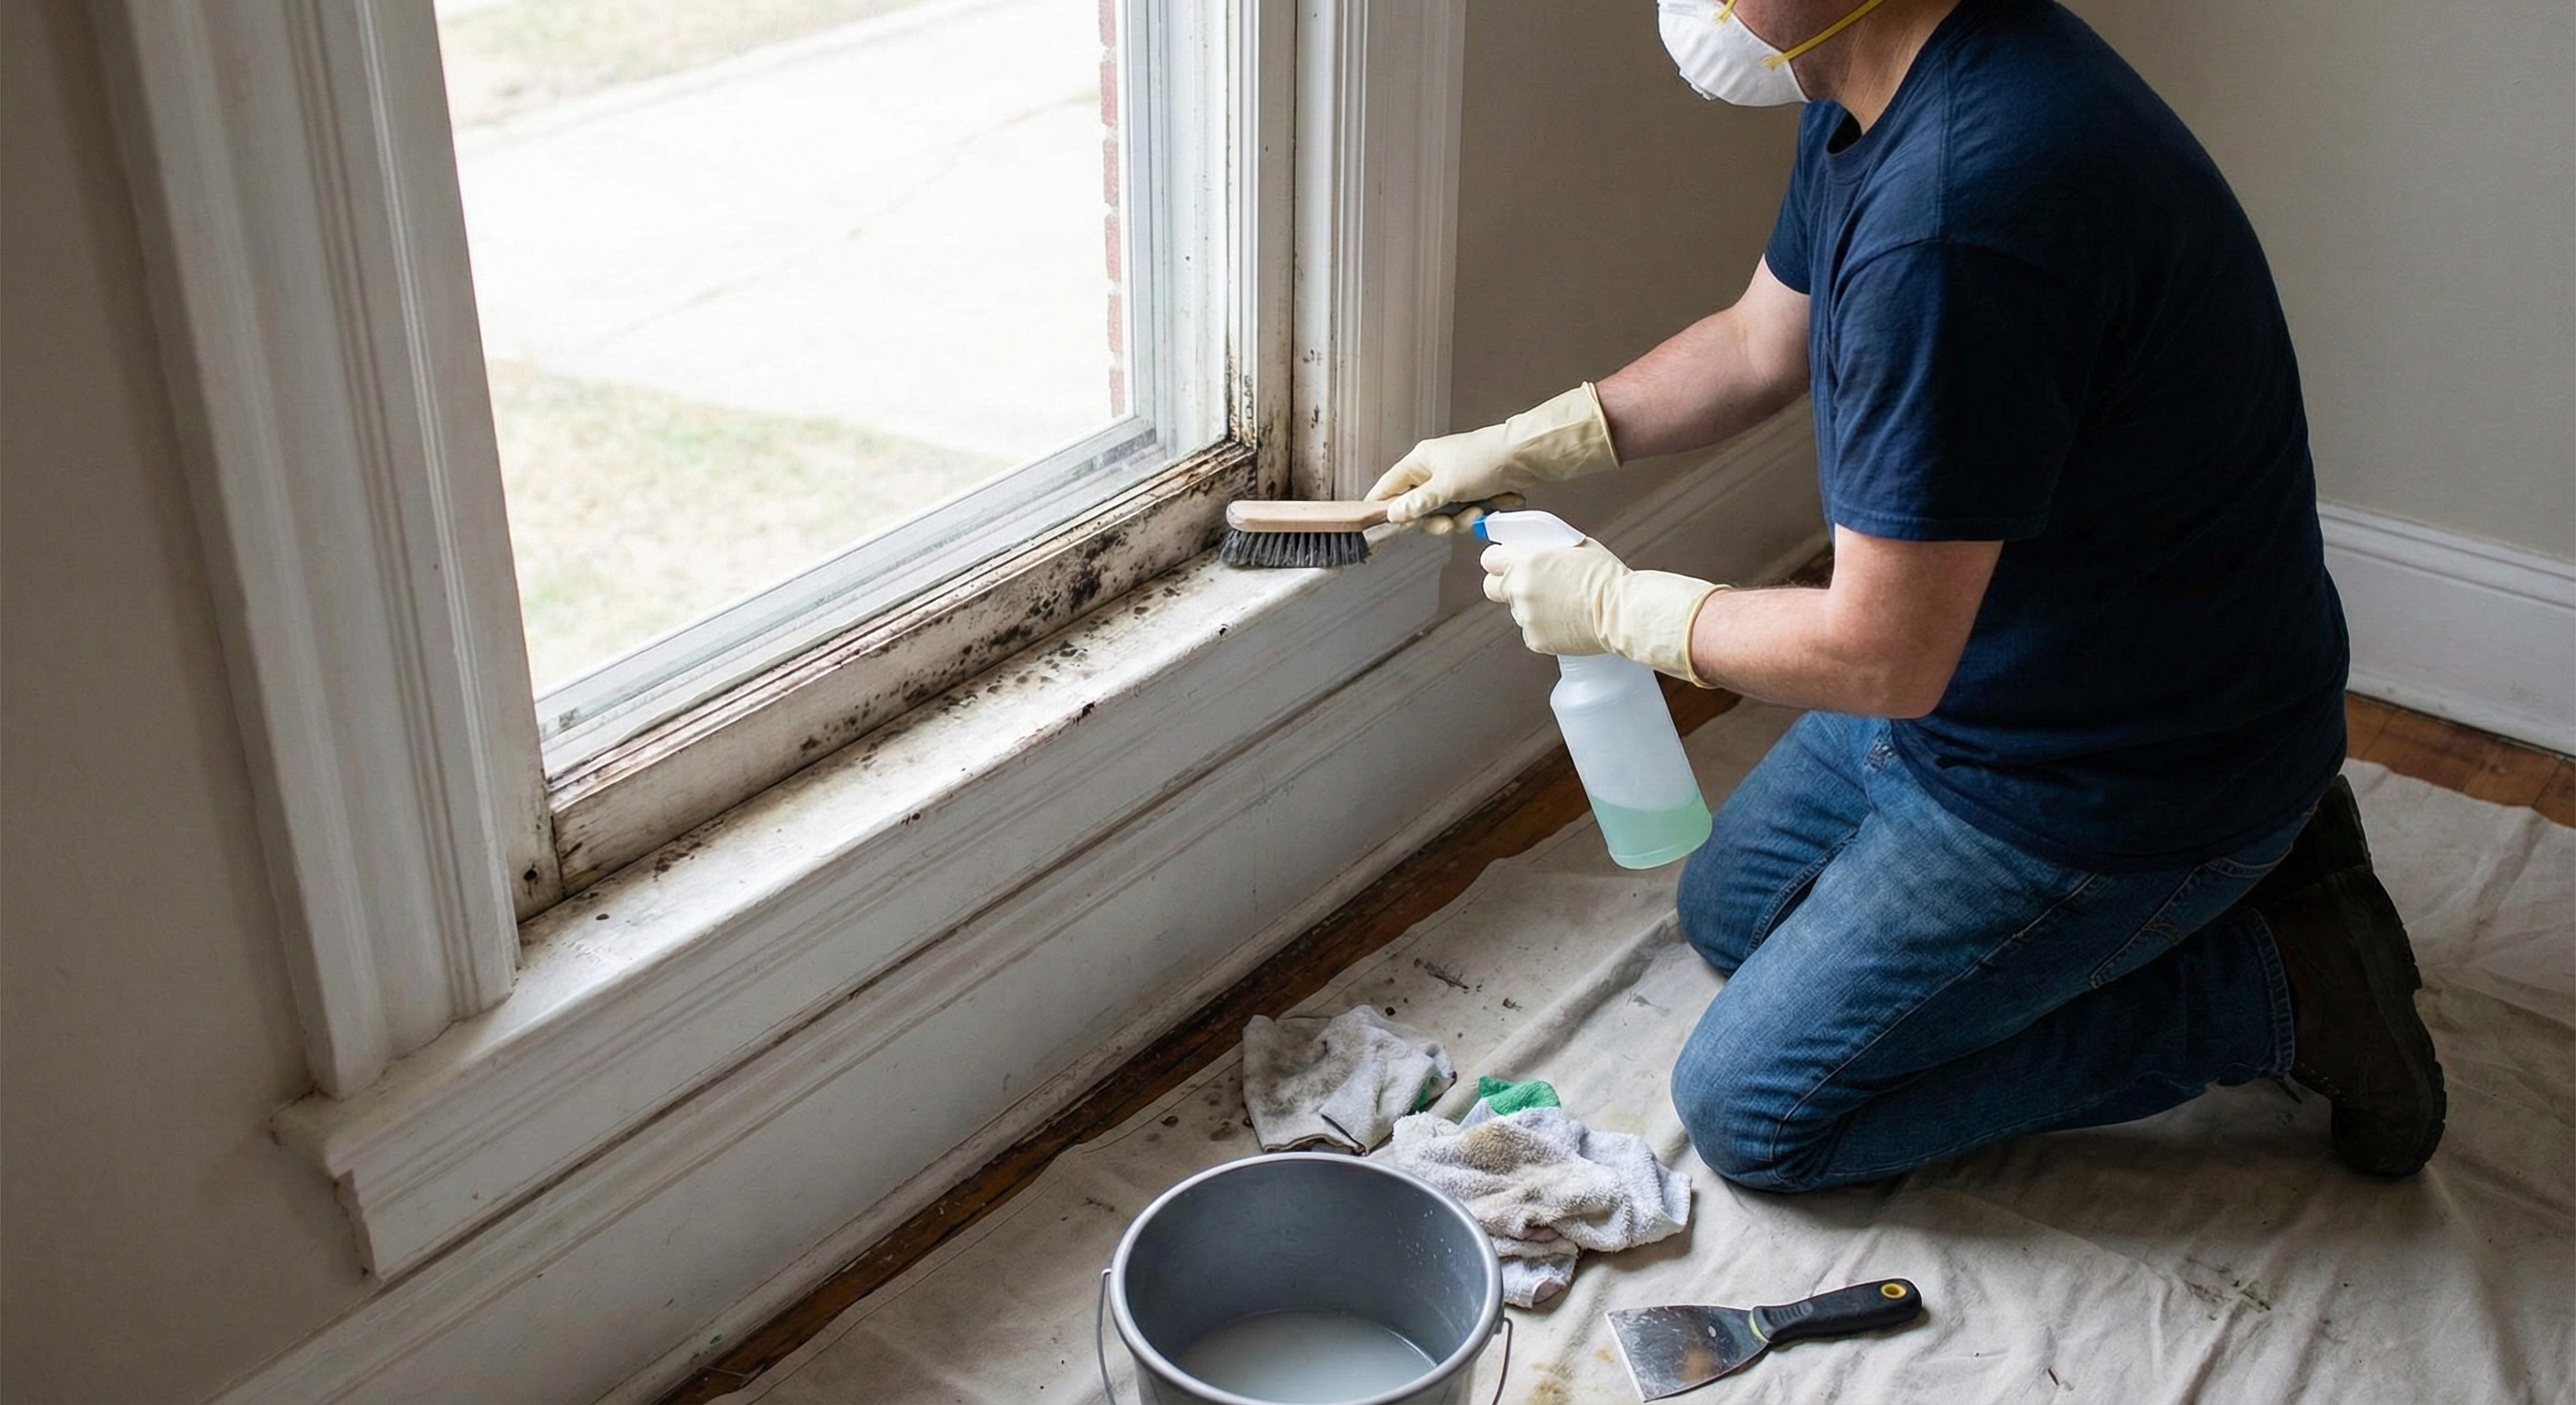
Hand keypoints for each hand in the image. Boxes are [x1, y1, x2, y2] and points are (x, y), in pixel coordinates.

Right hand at [1366, 384, 1619, 529]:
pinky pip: (1464, 512)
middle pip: (1417, 508)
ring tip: (1478, 512)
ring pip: (1443, 514)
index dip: (1385, 508)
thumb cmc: (1484, 462)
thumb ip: (1419, 503)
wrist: (1526, 455)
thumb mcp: (1448, 486)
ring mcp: (1453, 482)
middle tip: (1447, 525)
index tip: (1388, 528)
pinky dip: (1476, 515)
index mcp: (1420, 462)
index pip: (1388, 488)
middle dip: (1434, 520)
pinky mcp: (1473, 491)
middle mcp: (1433, 471)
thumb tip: (1392, 514)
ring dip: (1460, 519)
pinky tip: (1491, 507)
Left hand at [1480, 536, 1725, 683]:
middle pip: (1490, 587)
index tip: (1506, 562)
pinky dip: (1543, 627)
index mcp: (1525, 561)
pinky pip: (1531, 630)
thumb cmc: (1604, 575)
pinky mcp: (1535, 640)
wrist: (1621, 611)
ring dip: (1530, 606)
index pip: (1489, 559)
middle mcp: (1519, 589)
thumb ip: (1544, 548)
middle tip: (1525, 584)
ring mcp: (1525, 617)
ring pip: (1516, 610)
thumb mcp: (1573, 546)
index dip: (1499, 560)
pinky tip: (1565, 620)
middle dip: (1503, 584)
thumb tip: (1528, 548)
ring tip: (1561, 604)